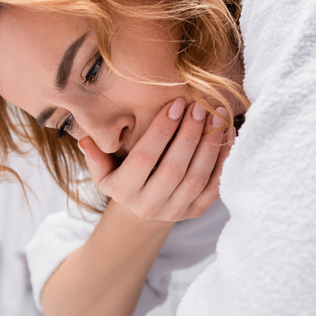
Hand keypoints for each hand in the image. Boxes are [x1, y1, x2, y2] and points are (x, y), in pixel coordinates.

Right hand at [79, 98, 235, 221]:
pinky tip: (227, 135)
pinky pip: (215, 186)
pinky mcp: (196, 211)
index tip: (176, 104)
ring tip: (216, 116)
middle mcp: (149, 206)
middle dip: (189, 135)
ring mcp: (175, 211)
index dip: (161, 130)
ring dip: (209, 145)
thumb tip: (87, 139)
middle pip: (173, 169)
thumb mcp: (103, 169)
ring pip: (197, 178)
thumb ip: (96, 154)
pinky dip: (223, 160)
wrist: (142, 210)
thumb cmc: (122, 177)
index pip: (144, 158)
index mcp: (123, 191)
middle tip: (199, 107)